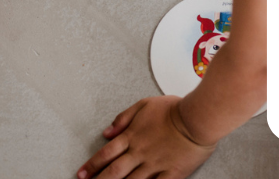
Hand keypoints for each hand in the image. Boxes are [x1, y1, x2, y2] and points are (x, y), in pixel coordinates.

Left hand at [79, 96, 215, 178]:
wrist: (197, 119)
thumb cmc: (173, 109)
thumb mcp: (143, 105)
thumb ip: (123, 119)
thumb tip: (107, 132)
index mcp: (132, 136)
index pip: (106, 153)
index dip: (91, 165)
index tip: (81, 173)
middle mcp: (140, 152)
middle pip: (113, 171)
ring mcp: (154, 165)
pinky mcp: (171, 174)